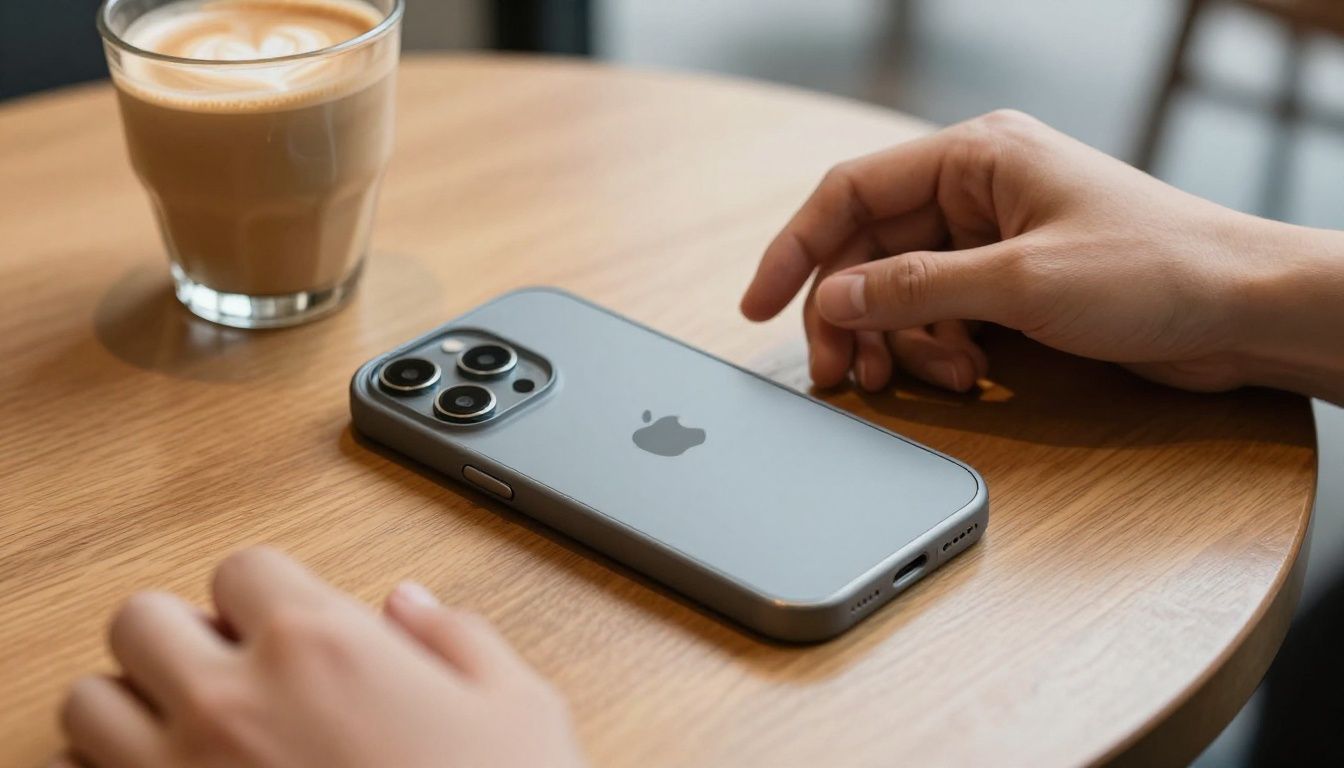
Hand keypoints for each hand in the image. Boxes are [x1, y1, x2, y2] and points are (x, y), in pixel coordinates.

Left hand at [56, 547, 586, 767]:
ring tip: (189, 731)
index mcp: (324, 647)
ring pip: (88, 705)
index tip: (287, 622)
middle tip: (228, 666)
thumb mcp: (518, 708)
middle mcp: (234, 703)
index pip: (241, 568)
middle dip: (179, 635)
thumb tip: (410, 606)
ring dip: (131, 707)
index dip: (267, 592)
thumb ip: (459, 639)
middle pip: (141, 620)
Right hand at [740, 109, 1343, 401]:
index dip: (795, 249)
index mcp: (974, 156)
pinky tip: (964, 373)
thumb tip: (832, 298)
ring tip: (915, 380)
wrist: (1244, 311)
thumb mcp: (1021, 282)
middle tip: (841, 373)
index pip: (850, 192)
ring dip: (896, 341)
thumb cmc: (1156, 270)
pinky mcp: (1011, 282)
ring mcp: (993, 238)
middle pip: (868, 250)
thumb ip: (915, 288)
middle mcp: (976, 190)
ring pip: (900, 291)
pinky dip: (937, 349)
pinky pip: (940, 314)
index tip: (756, 305)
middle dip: (849, 315)